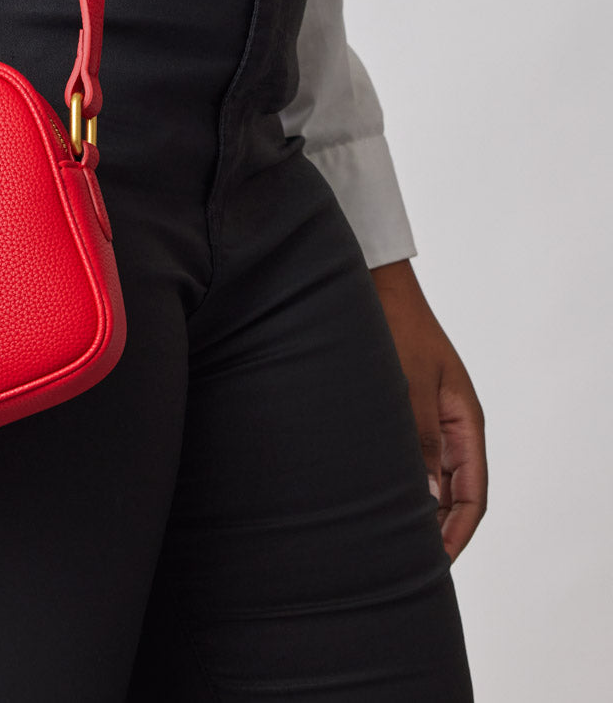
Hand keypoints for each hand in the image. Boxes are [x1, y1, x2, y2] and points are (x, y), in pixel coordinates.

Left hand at [369, 259, 486, 562]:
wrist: (378, 289)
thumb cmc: (397, 330)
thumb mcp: (409, 386)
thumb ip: (419, 439)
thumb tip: (428, 498)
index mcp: (466, 422)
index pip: (475, 493)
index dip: (459, 532)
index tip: (438, 562)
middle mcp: (452, 426)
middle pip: (456, 493)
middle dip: (439, 530)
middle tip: (410, 563)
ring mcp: (430, 420)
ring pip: (432, 478)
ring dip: (418, 508)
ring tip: (390, 540)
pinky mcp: (405, 412)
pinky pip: (411, 457)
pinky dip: (401, 482)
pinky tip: (376, 498)